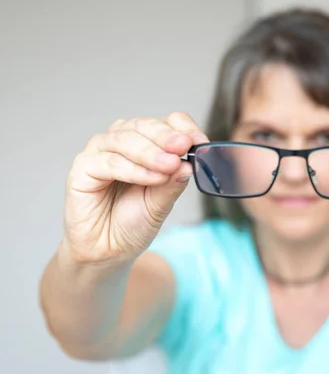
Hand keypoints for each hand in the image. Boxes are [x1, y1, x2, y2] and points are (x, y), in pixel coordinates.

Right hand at [61, 112, 206, 265]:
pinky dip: (134, 168)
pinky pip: (109, 161)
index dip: (184, 128)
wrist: (108, 251)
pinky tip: (152, 178)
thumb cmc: (133, 223)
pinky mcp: (82, 168)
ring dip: (151, 152)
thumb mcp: (162, 203)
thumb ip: (174, 182)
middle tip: (184, 147)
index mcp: (146, 144)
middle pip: (145, 125)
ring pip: (126, 139)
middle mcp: (122, 142)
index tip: (200, 141)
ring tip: (170, 166)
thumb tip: (189, 163)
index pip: (167, 122)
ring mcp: (100, 152)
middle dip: (167, 137)